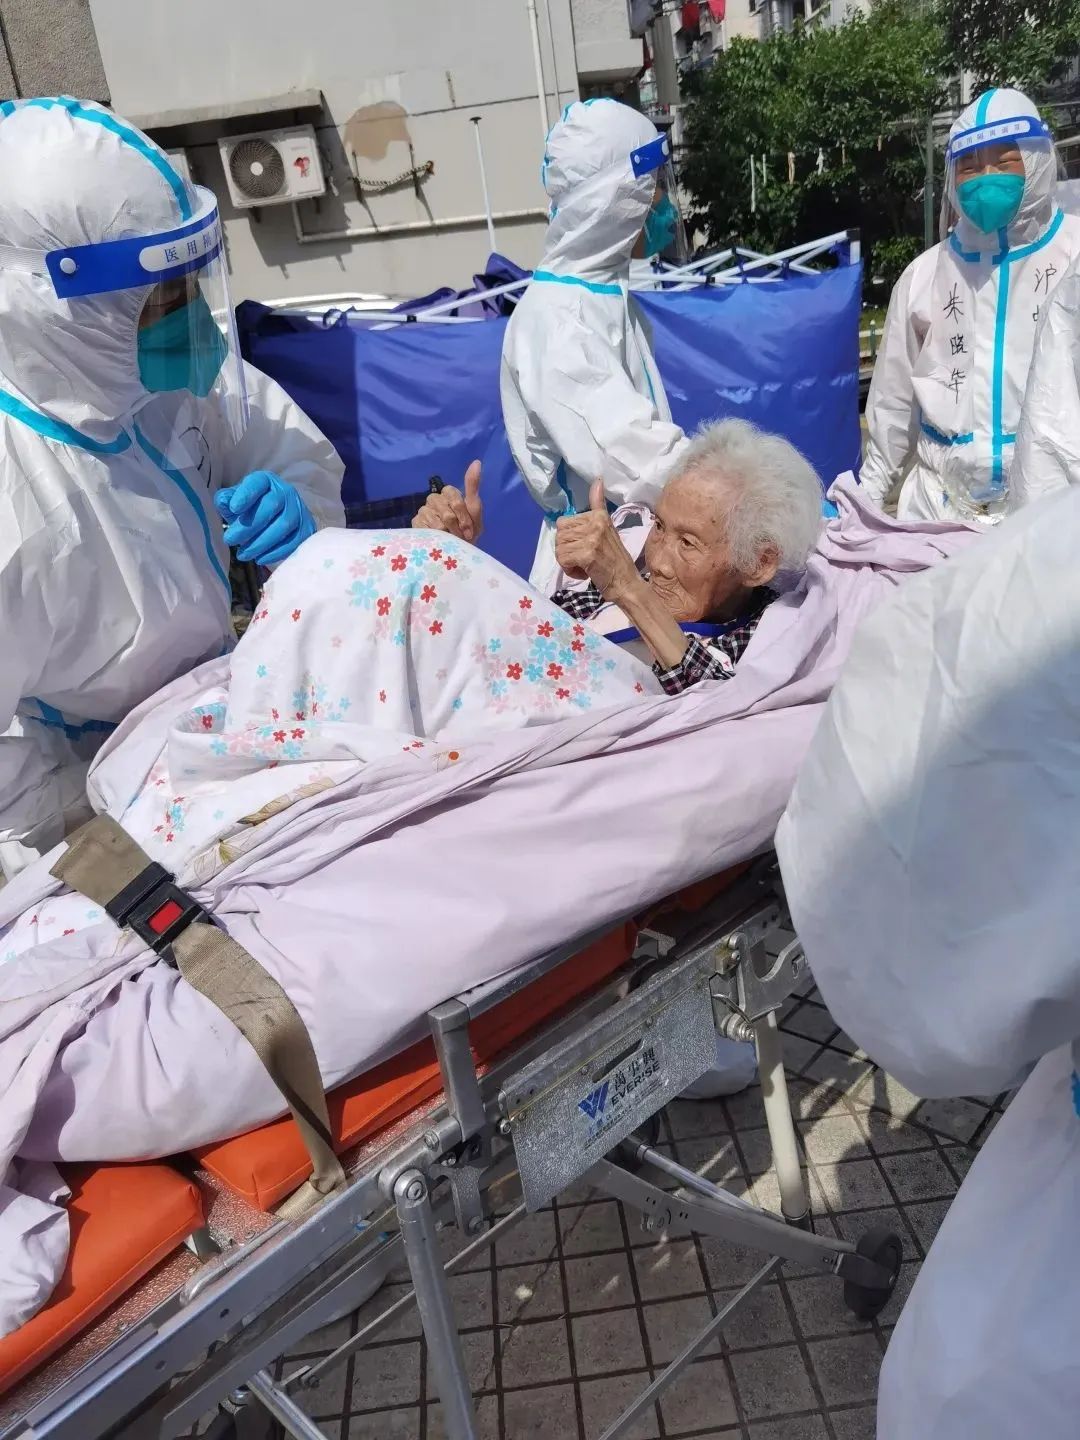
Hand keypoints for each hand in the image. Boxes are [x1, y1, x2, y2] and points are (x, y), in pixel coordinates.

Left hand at [214, 471, 315, 567]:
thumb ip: (227, 500)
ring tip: (243, 554)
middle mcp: (286, 492)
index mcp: (266, 481)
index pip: (257, 483)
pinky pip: (293, 541)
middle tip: (230, 540)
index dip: (246, 494)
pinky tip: (260, 558)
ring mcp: (299, 510)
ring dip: (260, 543)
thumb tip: (225, 501)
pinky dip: (275, 552)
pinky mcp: (306, 528)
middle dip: (248, 526)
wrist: (277, 520)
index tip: (233, 508)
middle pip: (271, 506)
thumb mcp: (235, 502)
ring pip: (283, 526)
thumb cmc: (252, 509)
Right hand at [412, 461, 482, 542]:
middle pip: (443, 508)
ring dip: (445, 532)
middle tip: (461, 535)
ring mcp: (424, 511)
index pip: (452, 495)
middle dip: (455, 525)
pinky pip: (424, 526)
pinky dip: (434, 535)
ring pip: (433, 517)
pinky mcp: (416, 523)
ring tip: (450, 539)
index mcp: (448, 494)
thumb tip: (477, 462)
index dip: (462, 513)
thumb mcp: (475, 509)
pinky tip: (438, 538)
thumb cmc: (469, 532)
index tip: (468, 528)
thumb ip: (472, 485)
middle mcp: (435, 500)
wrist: (460, 552)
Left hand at [554, 481, 635, 596]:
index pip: (563, 522)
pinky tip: (584, 573)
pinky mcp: (587, 554)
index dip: (569, 538)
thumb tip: (597, 480)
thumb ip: (599, 506)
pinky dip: (570, 571)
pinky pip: (563, 559)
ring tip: (584, 565)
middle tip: (583, 558)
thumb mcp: (608, 528)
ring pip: (559, 548)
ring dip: (568, 561)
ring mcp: (591, 538)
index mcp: (598, 516)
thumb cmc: (615, 559)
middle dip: (567, 550)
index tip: (584, 547)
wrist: (626, 583)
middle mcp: (595, 523)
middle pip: (559, 535)